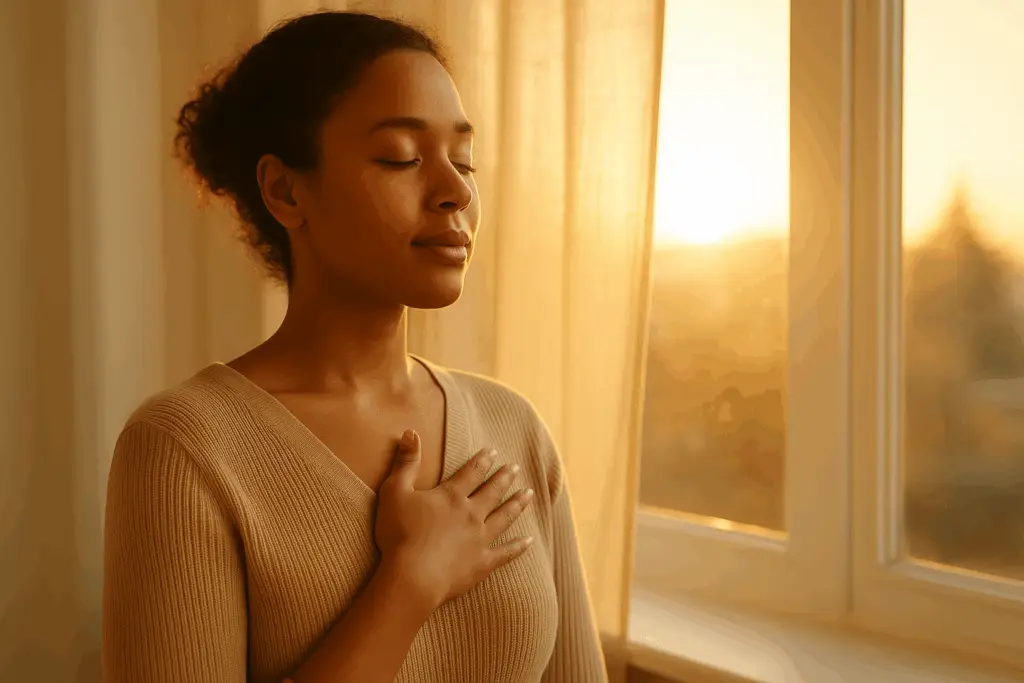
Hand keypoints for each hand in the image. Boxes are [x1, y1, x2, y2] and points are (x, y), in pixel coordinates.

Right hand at [374, 429, 535, 610]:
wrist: (412, 577)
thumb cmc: (399, 534)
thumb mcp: (394, 491)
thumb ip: (405, 462)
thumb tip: (410, 431)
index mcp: (451, 496)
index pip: (472, 472)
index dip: (483, 460)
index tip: (494, 452)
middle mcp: (471, 514)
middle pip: (493, 492)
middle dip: (505, 478)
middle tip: (516, 469)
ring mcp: (480, 539)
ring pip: (504, 517)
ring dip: (517, 504)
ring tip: (529, 494)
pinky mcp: (482, 564)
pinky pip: (506, 553)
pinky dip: (518, 547)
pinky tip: (529, 541)